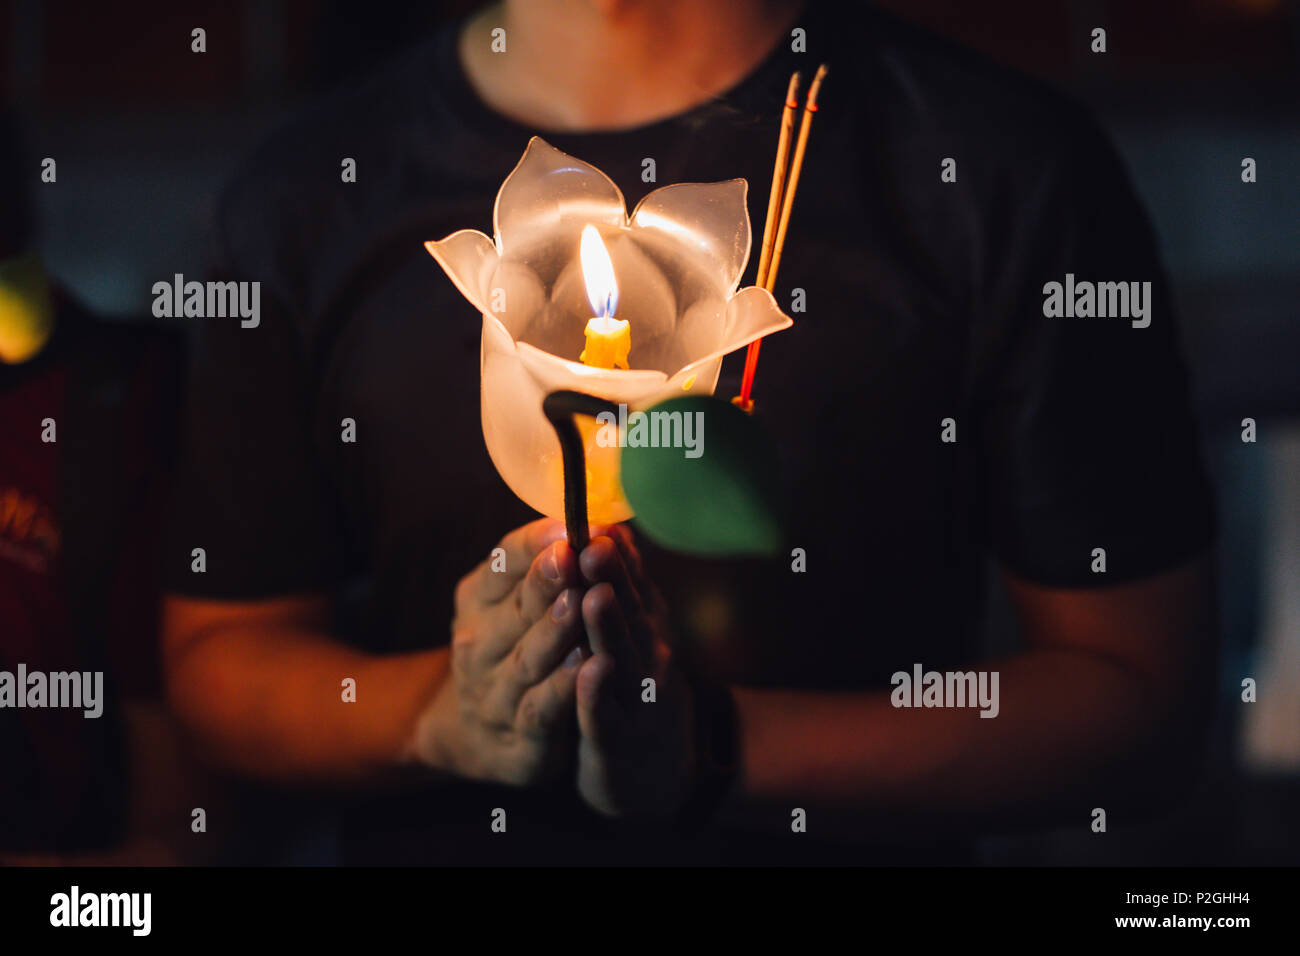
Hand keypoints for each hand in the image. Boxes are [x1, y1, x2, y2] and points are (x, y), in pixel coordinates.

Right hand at [414, 518, 585, 786]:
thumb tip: (603, 516)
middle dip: (546, 581)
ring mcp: (496, 690)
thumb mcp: (516, 602)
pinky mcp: (520, 735)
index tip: (568, 523)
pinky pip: (541, 708)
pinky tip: (587, 667)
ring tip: (581, 603)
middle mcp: (479, 642)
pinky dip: (562, 688)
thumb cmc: (511, 648)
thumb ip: (549, 564)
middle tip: (572, 554)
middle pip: (517, 607)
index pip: (503, 562)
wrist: (478, 735)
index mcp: (479, 599)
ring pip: (529, 657)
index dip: (534, 543)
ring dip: (555, 630)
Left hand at [574, 526, 694, 817]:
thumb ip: (625, 585)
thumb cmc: (634, 687)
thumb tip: (612, 524)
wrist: (655, 770)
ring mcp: (634, 696)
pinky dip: (597, 693)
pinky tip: (589, 672)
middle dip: (610, 577)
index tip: (598, 518)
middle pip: (627, 610)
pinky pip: (605, 713)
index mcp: (643, 623)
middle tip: (593, 542)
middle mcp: (645, 652)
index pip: (629, 580)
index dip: (614, 552)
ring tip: (593, 595)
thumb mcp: (635, 632)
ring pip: (619, 656)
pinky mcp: (617, 737)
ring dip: (607, 627)